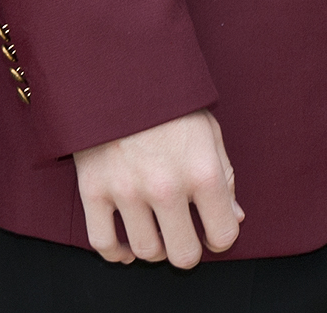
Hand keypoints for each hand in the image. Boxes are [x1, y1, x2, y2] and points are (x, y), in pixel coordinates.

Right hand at [70, 109, 242, 267]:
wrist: (117, 71)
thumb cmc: (169, 101)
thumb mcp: (208, 131)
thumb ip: (224, 177)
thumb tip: (234, 218)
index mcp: (202, 171)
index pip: (222, 234)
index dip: (220, 237)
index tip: (212, 231)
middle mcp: (166, 187)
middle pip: (183, 255)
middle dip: (188, 250)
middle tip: (184, 236)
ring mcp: (127, 191)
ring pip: (146, 251)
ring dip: (155, 248)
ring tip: (157, 231)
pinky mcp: (93, 190)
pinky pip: (103, 243)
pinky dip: (116, 252)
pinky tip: (127, 244)